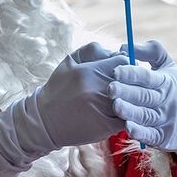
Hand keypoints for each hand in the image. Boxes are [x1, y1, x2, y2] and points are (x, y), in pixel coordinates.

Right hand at [0, 43, 126, 176]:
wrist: (44, 121)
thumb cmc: (58, 89)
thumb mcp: (70, 62)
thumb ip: (94, 50)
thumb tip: (117, 50)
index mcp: (88, 72)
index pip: (124, 61)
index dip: (127, 64)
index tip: (124, 68)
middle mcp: (96, 90)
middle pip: (130, 80)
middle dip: (132, 80)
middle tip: (128, 83)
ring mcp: (102, 109)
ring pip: (132, 99)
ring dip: (132, 98)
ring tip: (125, 98)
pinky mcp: (105, 126)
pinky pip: (128, 118)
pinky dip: (128, 114)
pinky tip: (122, 112)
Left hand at [109, 41, 176, 159]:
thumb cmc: (171, 88)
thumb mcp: (167, 66)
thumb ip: (150, 52)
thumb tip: (124, 46)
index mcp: (165, 82)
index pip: (147, 77)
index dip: (132, 73)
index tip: (116, 70)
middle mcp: (165, 101)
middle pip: (145, 96)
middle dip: (127, 92)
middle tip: (110, 88)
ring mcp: (164, 120)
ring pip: (145, 115)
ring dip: (130, 111)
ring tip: (116, 105)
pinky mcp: (161, 137)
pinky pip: (149, 135)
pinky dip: (139, 132)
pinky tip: (128, 127)